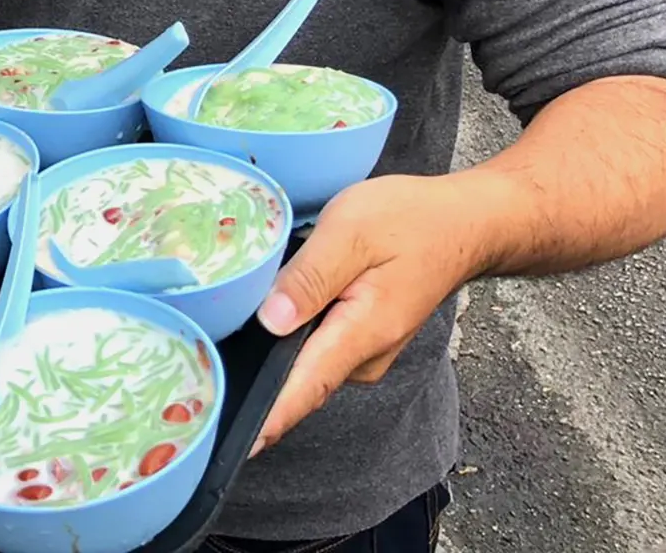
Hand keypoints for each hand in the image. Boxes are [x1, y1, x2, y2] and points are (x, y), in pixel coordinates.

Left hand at [252, 175, 491, 455]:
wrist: (461, 225)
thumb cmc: (410, 221)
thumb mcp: (352, 232)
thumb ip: (309, 277)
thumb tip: (270, 321)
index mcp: (362, 333)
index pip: (307, 388)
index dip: (269, 418)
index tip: (234, 444)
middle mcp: (364, 357)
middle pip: (298, 379)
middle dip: (255, 375)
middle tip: (204, 364)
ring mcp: (364, 352)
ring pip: (305, 360)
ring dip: (274, 348)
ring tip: (231, 326)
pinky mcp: (361, 340)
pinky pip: (317, 347)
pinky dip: (294, 335)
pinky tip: (274, 309)